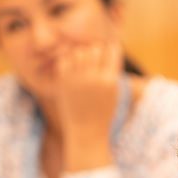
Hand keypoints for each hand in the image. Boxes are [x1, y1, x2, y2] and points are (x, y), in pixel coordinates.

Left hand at [44, 40, 124, 154]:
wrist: (86, 132)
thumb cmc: (103, 112)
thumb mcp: (113, 92)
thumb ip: (111, 70)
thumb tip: (108, 45)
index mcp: (110, 81)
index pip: (112, 50)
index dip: (111, 47)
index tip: (108, 50)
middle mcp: (94, 79)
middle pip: (94, 48)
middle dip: (95, 50)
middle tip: (93, 57)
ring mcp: (77, 81)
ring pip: (78, 52)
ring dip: (81, 54)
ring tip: (82, 63)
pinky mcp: (64, 83)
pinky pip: (65, 61)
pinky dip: (69, 62)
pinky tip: (72, 69)